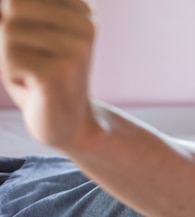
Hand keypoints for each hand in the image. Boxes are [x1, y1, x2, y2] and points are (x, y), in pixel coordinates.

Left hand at [0, 0, 96, 148]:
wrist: (68, 124)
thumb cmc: (39, 76)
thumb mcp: (25, 32)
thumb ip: (12, 11)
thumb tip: (6, 9)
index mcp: (81, 10)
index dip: (13, 20)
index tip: (38, 44)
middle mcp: (85, 24)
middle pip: (13, 5)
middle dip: (8, 36)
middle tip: (32, 59)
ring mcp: (76, 48)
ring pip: (7, 32)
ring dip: (9, 58)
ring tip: (34, 74)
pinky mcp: (61, 71)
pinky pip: (9, 58)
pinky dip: (12, 76)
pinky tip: (35, 87)